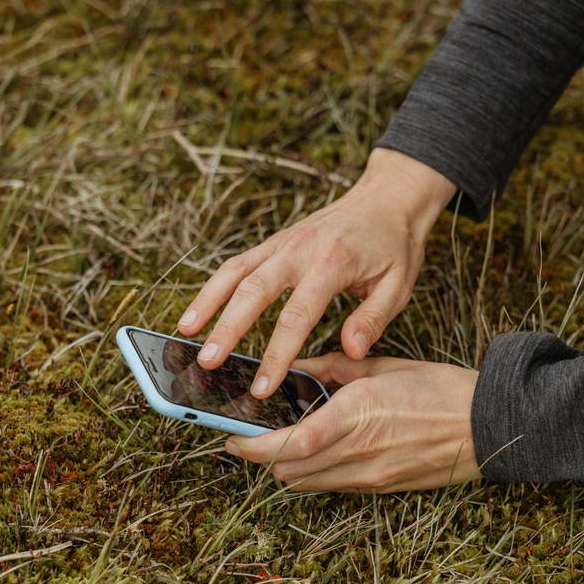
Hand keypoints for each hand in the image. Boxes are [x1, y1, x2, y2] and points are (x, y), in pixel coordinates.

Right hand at [176, 148, 455, 399]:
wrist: (387, 197)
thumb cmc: (394, 245)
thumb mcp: (398, 285)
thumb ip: (373, 319)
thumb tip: (349, 352)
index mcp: (332, 263)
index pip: (296, 315)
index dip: (277, 354)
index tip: (262, 387)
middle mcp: (299, 249)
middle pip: (253, 292)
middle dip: (227, 330)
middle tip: (208, 364)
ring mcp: (282, 242)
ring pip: (234, 273)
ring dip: (207, 304)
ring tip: (185, 336)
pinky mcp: (274, 242)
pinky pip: (237, 264)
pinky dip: (213, 287)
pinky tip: (198, 313)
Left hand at [224, 352, 481, 493]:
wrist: (486, 426)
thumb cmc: (439, 390)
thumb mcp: (382, 367)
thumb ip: (332, 369)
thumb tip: (296, 369)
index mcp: (359, 414)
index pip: (292, 443)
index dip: (254, 447)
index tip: (230, 437)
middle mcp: (360, 452)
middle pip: (289, 471)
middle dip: (259, 459)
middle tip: (243, 439)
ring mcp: (370, 476)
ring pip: (305, 484)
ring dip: (282, 468)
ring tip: (272, 445)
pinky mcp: (380, 488)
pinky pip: (331, 487)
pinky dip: (310, 473)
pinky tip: (311, 452)